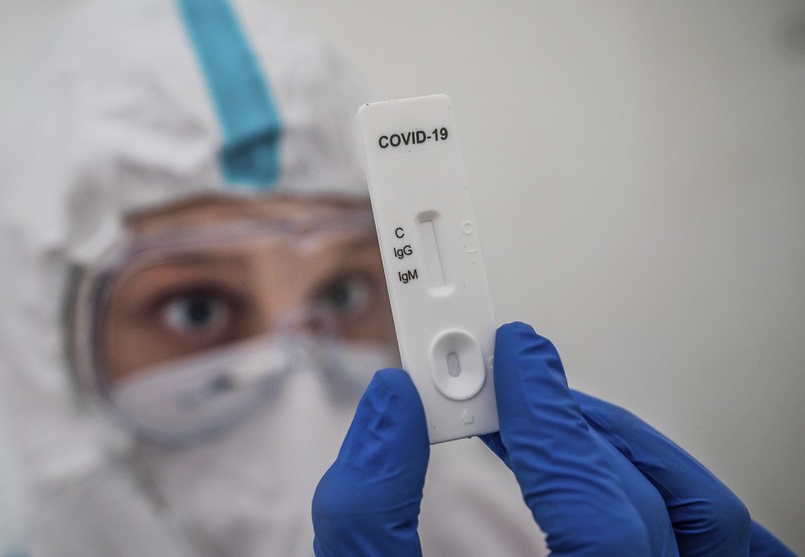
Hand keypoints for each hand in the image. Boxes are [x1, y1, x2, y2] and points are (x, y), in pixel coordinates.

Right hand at [312, 322, 794, 555]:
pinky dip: (669, 492)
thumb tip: (389, 416)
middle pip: (636, 509)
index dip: (548, 417)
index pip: (595, 514)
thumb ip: (367, 520)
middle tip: (505, 377)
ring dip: (618, 450)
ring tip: (555, 416)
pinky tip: (620, 469)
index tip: (510, 357)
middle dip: (565, 424)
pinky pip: (716, 546)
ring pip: (695, 523)